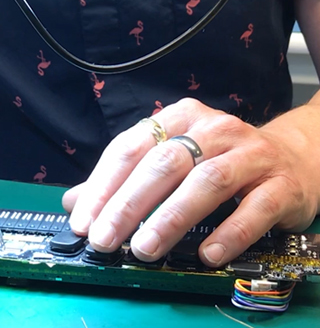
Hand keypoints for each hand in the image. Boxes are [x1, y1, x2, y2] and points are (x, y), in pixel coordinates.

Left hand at [64, 98, 319, 265]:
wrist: (297, 159)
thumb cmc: (223, 162)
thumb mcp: (173, 161)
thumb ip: (125, 180)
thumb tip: (75, 203)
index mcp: (179, 119)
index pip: (131, 149)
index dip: (102, 186)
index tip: (84, 221)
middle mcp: (215, 130)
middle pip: (164, 164)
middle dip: (129, 204)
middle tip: (106, 239)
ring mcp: (251, 154)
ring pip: (207, 182)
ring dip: (171, 218)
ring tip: (145, 248)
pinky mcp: (282, 184)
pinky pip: (255, 208)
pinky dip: (229, 233)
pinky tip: (207, 254)